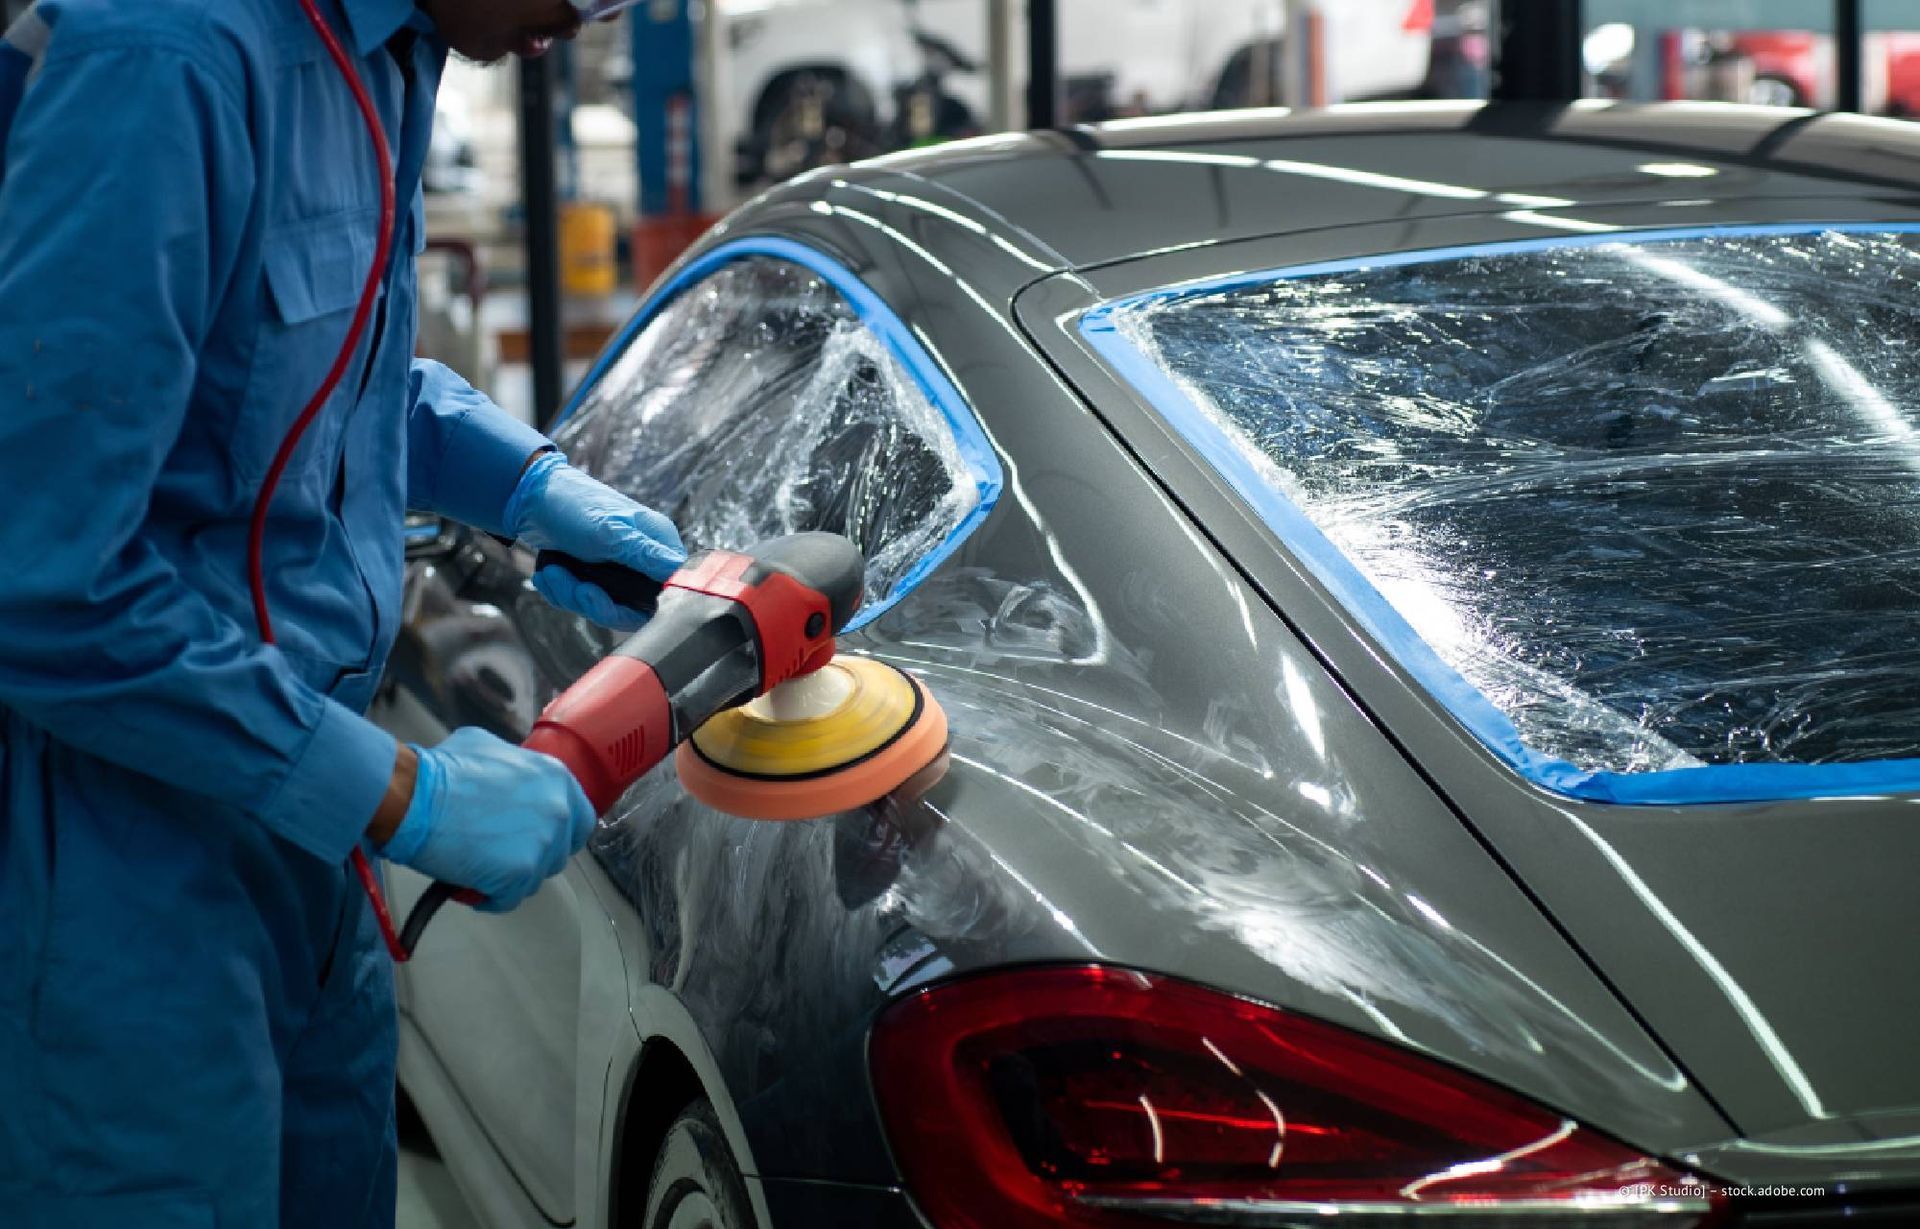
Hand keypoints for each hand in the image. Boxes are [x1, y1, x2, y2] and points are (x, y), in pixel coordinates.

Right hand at [377, 727, 596, 912]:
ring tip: (477, 865)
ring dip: (509, 878)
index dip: (558, 833)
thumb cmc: (439, 773)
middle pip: (558, 852)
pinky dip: (489, 897)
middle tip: (498, 853)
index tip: (538, 840)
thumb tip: (511, 779)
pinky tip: (468, 883)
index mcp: (556, 779)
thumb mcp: (486, 747)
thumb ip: (514, 767)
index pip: (580, 819)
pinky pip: (510, 898)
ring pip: (535, 878)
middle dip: (530, 857)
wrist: (411, 797)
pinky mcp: (520, 873)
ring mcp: (542, 844)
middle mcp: (558, 811)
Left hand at [506, 452, 685, 629]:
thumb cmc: (574, 506)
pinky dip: (562, 592)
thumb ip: (647, 556)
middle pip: (632, 607)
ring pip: (604, 606)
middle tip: (576, 588)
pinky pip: (585, 600)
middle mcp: (643, 559)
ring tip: (553, 573)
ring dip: (572, 596)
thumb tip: (682, 575)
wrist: (530, 498)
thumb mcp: (611, 533)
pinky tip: (548, 574)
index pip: (668, 590)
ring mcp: (618, 568)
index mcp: (658, 544)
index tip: (611, 602)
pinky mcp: (595, 574)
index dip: (643, 606)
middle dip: (596, 603)